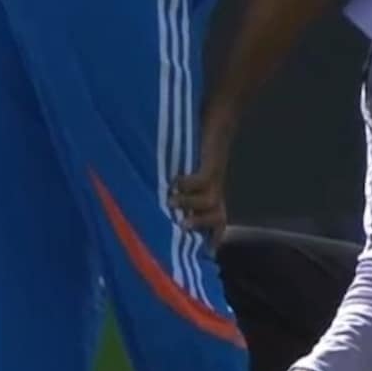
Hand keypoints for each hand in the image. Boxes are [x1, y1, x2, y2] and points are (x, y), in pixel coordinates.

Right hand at [170, 103, 235, 242]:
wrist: (218, 116)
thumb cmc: (198, 144)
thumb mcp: (187, 168)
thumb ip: (176, 184)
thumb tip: (153, 197)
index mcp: (212, 194)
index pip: (217, 224)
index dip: (210, 239)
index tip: (198, 254)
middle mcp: (216, 190)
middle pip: (218, 219)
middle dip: (201, 228)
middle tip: (180, 230)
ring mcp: (215, 178)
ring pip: (209, 204)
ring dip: (189, 205)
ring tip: (170, 202)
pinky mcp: (211, 163)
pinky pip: (203, 181)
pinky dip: (188, 184)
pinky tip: (175, 180)